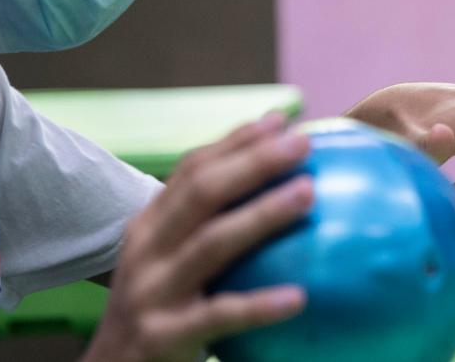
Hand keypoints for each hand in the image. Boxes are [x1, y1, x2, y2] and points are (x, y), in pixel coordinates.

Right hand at [82, 114, 313, 361]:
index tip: (280, 120)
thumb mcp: (166, 256)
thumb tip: (275, 188)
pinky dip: (258, 305)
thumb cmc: (157, 303)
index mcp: (150, 223)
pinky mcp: (164, 334)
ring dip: (262, 214)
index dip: (236, 140)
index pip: (192, 168)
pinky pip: (219, 315)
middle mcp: (146, 248)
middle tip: (303, 143)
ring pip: (212, 243)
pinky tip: (298, 297)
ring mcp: (152, 291)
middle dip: (254, 161)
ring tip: (308, 193)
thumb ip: (205, 223)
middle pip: (202, 192)